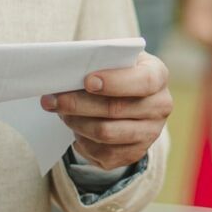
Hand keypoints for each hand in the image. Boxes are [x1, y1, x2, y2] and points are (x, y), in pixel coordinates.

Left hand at [41, 53, 172, 170]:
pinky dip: (83, 142)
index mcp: (158, 76)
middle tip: (52, 99)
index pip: (143, 82)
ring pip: (106, 134)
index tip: (87, 81)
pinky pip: (103, 153)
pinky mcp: (135, 153)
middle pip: (116, 110)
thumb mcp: (114, 58)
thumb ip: (97, 58)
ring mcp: (150, 133)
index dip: (115, 82)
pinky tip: (75, 129)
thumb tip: (68, 68)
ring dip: (76, 123)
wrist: (129, 96)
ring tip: (60, 113)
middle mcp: (160, 106)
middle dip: (79, 104)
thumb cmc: (116, 71)